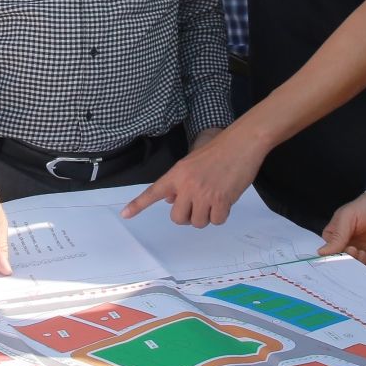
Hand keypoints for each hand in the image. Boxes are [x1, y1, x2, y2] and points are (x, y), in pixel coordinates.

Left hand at [121, 127, 260, 226]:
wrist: (241, 143)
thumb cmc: (218, 150)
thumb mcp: (192, 163)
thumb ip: (179, 182)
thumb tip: (169, 200)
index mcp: (177, 174)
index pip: (153, 192)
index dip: (138, 205)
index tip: (124, 215)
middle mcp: (186, 185)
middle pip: (178, 218)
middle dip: (188, 216)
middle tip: (198, 205)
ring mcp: (203, 194)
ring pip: (198, 222)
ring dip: (206, 216)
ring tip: (215, 199)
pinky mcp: (221, 201)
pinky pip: (216, 221)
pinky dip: (221, 215)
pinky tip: (225, 200)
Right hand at [318, 190, 365, 273]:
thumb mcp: (348, 216)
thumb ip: (337, 235)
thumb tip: (321, 253)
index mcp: (336, 237)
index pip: (330, 253)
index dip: (333, 256)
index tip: (341, 252)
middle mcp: (348, 249)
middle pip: (343, 264)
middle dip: (347, 262)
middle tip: (355, 251)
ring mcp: (363, 256)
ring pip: (356, 272)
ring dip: (359, 268)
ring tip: (364, 254)